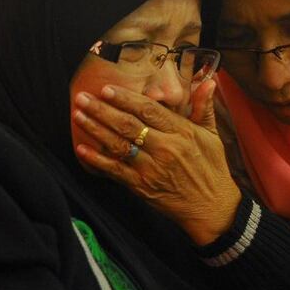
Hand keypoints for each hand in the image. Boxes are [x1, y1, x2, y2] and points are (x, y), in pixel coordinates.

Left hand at [73, 81, 240, 244]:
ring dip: (95, 129)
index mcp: (181, 132)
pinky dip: (97, 160)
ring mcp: (151, 169)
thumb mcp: (212, 136)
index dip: (126, 99)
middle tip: (82, 98)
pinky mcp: (142, 186)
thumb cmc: (212, 169)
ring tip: (78, 115)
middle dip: (102, 110)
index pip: (149, 110)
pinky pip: (115, 170)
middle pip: (128, 125)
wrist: (211, 207)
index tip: (107, 89)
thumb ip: (204, 107)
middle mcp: (165, 148)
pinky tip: (82, 149)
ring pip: (118, 145)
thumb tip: (209, 81)